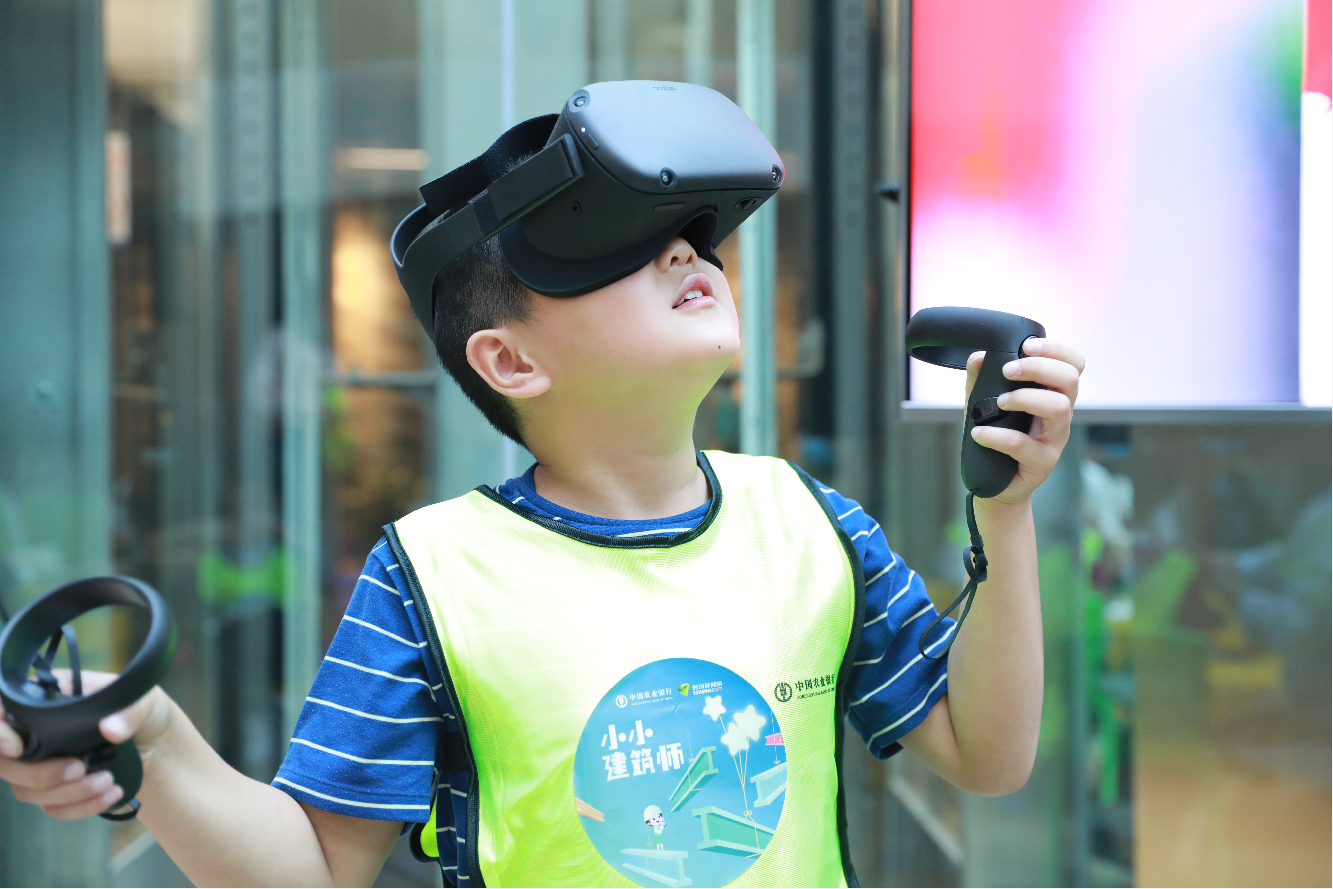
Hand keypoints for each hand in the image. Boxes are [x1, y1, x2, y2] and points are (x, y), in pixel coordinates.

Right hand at [0, 670, 172, 820]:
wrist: (160, 747)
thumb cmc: (146, 713)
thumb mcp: (147, 702)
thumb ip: (131, 710)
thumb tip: (109, 728)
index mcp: (48, 699)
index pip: (3, 713)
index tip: (17, 746)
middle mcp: (35, 732)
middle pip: (5, 762)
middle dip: (39, 772)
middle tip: (79, 768)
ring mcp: (41, 764)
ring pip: (26, 790)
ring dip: (67, 792)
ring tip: (108, 779)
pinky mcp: (55, 791)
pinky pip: (51, 808)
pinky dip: (80, 807)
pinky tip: (111, 793)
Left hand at [964, 337, 1084, 504]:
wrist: (995, 484)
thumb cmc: (997, 437)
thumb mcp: (987, 404)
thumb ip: (982, 379)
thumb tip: (977, 356)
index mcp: (1053, 394)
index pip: (1074, 365)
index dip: (1057, 350)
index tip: (1026, 346)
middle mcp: (1061, 414)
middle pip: (1070, 380)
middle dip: (1038, 367)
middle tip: (1008, 370)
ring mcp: (1055, 439)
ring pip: (1058, 408)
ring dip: (1024, 398)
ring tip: (998, 403)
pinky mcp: (1041, 463)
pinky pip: (1023, 445)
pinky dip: (997, 436)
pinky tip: (979, 433)